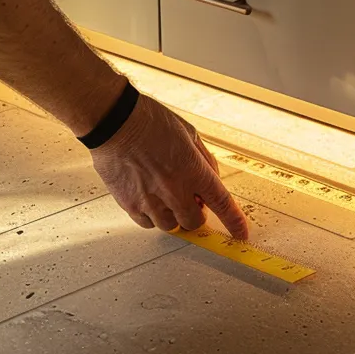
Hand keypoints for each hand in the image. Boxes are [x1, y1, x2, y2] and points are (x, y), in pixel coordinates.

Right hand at [89, 95, 250, 239]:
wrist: (114, 121)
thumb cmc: (148, 121)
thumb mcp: (188, 132)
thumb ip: (204, 159)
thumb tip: (211, 176)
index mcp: (193, 170)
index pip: (222, 204)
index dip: (234, 222)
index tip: (240, 233)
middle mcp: (174, 190)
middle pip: (195, 222)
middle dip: (196, 213)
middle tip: (189, 200)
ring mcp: (151, 200)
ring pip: (171, 226)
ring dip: (173, 215)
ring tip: (164, 194)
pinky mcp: (130, 205)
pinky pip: (148, 223)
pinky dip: (152, 216)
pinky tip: (149, 198)